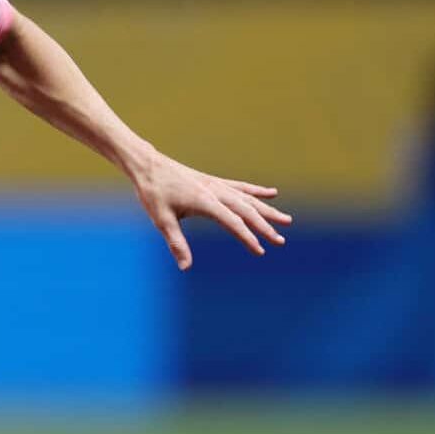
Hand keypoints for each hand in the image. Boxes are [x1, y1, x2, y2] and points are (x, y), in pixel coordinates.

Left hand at [128, 151, 291, 269]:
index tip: (261, 251)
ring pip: (248, 198)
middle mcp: (215, 191)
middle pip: (246, 210)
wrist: (147, 165)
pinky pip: (240, 187)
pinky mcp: (213, 181)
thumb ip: (176, 243)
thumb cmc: (153, 193)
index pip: (233, 222)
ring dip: (267, 210)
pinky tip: (271, 193)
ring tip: (287, 220)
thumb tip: (185, 267)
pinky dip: (256, 191)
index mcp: (205, 201)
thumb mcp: (162, 220)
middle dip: (265, 226)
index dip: (248, 237)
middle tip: (281, 241)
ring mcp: (216, 184)